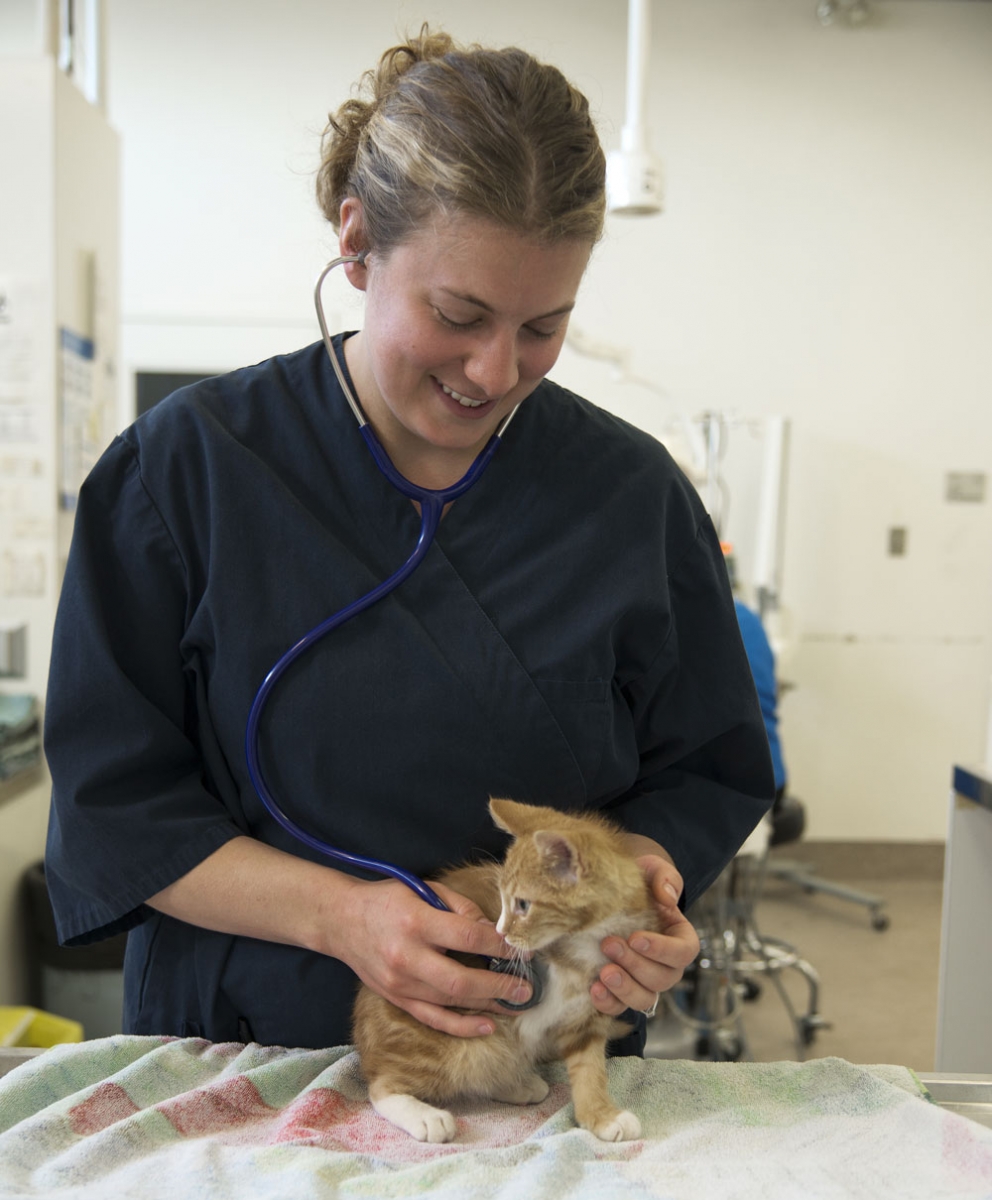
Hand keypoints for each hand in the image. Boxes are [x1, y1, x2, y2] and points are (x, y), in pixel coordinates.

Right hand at [332, 876, 532, 1037]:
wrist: (342, 920)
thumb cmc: (388, 900)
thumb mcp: (424, 889)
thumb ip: (460, 908)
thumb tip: (493, 930)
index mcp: (416, 921)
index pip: (467, 936)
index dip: (499, 945)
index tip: (522, 949)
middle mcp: (407, 956)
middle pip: (461, 980)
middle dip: (499, 986)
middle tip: (526, 987)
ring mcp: (400, 983)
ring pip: (451, 1003)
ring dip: (488, 1005)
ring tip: (516, 1004)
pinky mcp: (396, 998)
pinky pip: (433, 1018)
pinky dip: (461, 1026)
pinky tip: (487, 1025)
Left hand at [590, 852, 699, 1017]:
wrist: (614, 893)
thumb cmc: (639, 881)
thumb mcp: (653, 869)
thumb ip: (664, 877)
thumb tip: (667, 896)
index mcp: (681, 938)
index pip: (683, 952)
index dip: (662, 950)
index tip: (636, 938)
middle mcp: (667, 965)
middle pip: (662, 978)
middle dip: (635, 965)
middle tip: (609, 944)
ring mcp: (645, 982)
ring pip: (645, 999)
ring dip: (625, 990)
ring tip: (603, 974)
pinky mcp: (622, 991)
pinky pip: (620, 1007)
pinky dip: (608, 1003)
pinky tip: (593, 990)